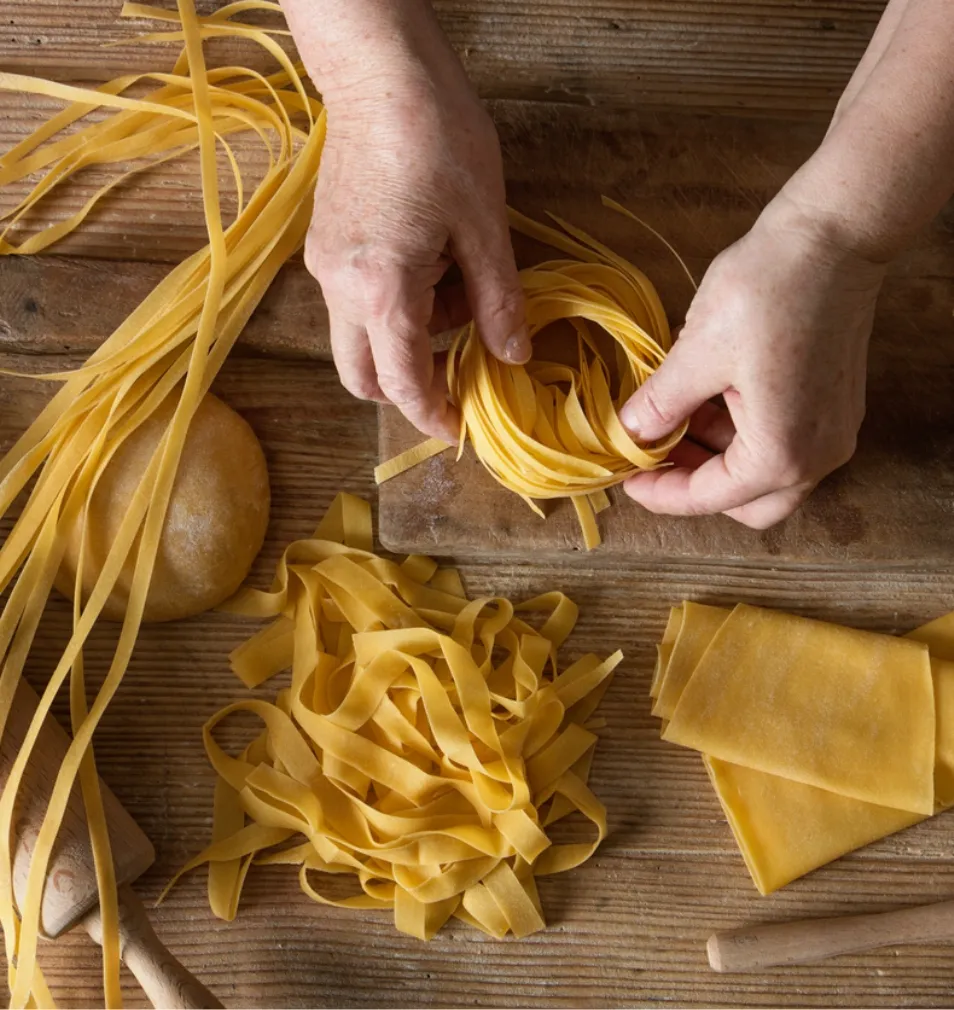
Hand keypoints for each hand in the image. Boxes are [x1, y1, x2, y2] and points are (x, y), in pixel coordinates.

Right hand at [304, 30, 528, 441]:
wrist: (379, 72)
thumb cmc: (438, 137)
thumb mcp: (485, 225)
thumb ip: (498, 300)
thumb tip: (513, 356)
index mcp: (382, 290)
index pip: (403, 382)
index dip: (432, 414)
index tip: (459, 428)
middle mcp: (340, 288)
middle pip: (362, 375)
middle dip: (406, 389)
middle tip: (457, 375)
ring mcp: (324, 266)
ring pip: (359, 339)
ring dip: (406, 341)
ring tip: (459, 294)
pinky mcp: (323, 244)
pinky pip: (354, 303)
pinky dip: (391, 309)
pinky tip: (431, 269)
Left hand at [619, 196, 886, 528]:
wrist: (835, 234)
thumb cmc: (767, 290)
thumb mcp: (697, 353)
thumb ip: (660, 406)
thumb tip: (631, 434)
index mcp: (782, 454)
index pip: (709, 497)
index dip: (660, 492)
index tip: (625, 478)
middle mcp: (818, 456)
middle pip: (747, 503)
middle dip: (695, 484)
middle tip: (652, 454)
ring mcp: (833, 432)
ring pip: (765, 475)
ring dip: (716, 457)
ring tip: (671, 418)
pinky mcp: (836, 406)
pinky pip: (784, 443)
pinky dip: (741, 436)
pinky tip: (705, 401)